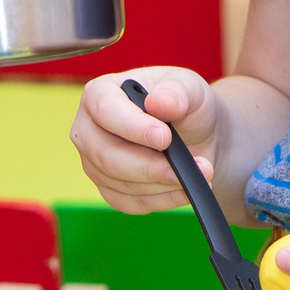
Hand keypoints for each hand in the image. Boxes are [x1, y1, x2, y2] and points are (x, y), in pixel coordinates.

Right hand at [70, 67, 219, 212]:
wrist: (195, 133)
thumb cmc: (183, 102)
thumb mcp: (188, 86)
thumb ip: (176, 91)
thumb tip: (159, 103)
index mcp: (99, 93)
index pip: (104, 110)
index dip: (132, 127)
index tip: (165, 138)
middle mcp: (88, 130)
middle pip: (107, 156)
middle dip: (151, 166)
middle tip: (192, 166)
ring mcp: (95, 163)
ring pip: (121, 184)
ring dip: (164, 184)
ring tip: (201, 174)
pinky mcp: (110, 190)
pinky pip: (130, 203)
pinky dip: (162, 200)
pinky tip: (185, 190)